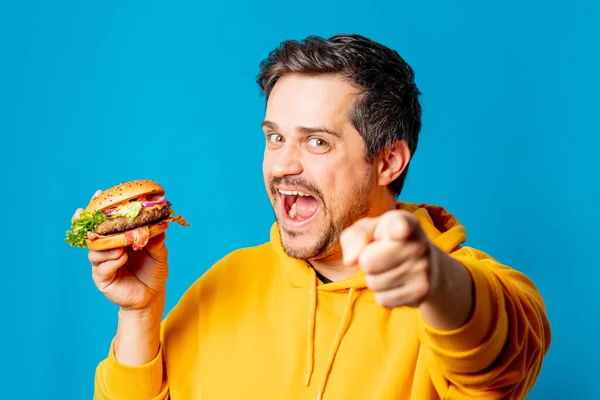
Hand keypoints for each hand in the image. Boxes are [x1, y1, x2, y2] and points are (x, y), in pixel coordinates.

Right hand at [73, 190, 168, 311]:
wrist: (153, 295)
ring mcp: (102, 263)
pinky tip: (121, 258)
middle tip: (88, 212)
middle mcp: (107, 249)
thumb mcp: (159, 253)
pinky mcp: (102, 278)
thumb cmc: (154, 271)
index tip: (99, 193)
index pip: (106, 221)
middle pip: (93, 233)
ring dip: (106, 245)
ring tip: (121, 246)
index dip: (100, 207)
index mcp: (119, 238)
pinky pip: (102, 268)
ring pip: (95, 251)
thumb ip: (157, 239)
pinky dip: (111, 261)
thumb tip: (159, 224)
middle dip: (90, 222)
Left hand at [340, 210, 440, 307]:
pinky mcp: (421, 293)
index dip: (399, 228)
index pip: (400, 225)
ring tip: (390, 268)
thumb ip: (355, 236)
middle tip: (382, 256)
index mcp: (404, 222)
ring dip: (375, 278)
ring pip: (373, 283)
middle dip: (367, 262)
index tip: (401, 231)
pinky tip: (398, 283)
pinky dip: (383, 294)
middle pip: (367, 262)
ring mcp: (423, 270)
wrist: (426, 265)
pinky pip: (383, 299)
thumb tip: (350, 261)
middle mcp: (418, 244)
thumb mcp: (369, 230)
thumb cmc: (387, 243)